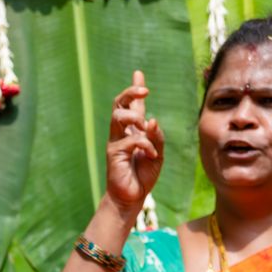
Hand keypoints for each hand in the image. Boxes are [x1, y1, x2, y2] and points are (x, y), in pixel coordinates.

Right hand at [104, 70, 164, 214]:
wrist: (131, 197)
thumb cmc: (143, 176)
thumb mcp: (158, 154)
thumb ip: (157, 137)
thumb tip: (151, 121)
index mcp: (133, 131)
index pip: (132, 106)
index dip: (135, 89)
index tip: (139, 73)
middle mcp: (122, 133)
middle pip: (119, 104)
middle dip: (130, 93)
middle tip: (145, 92)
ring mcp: (115, 142)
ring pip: (118, 117)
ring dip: (134, 118)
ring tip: (145, 128)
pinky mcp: (113, 154)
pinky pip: (131, 141)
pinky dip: (145, 145)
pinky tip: (151, 154)